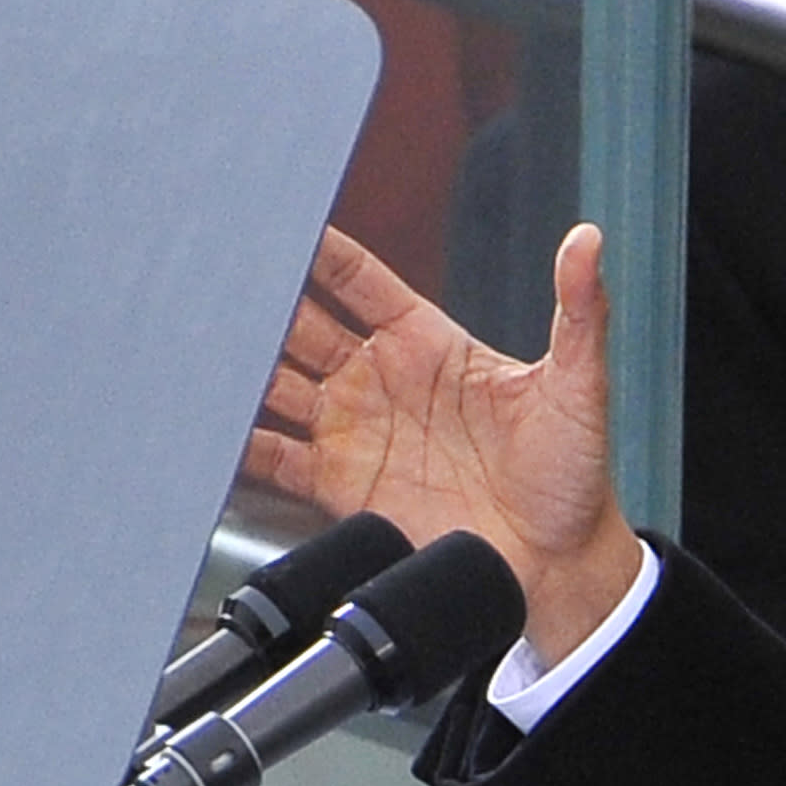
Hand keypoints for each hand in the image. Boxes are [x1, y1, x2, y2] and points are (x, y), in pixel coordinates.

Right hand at [246, 223, 644, 662]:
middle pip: (301, 324)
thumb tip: (588, 240)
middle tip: (221, 275)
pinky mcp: (339, 485)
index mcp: (426, 341)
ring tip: (197, 342)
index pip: (357, 279)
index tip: (282, 220)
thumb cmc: (573, 472)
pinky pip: (273, 456)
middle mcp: (379, 379)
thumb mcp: (578, 385)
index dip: (320, 250)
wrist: (556, 565)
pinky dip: (238, 442)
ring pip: (275, 383)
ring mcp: (353, 431)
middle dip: (260, 299)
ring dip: (239, 365)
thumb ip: (580, 310)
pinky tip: (211, 427)